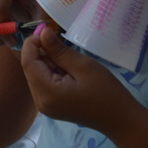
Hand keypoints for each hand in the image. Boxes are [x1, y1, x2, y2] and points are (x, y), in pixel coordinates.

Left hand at [19, 27, 137, 130]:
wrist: (119, 118)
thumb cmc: (105, 91)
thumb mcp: (82, 65)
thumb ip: (59, 50)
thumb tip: (42, 33)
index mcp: (47, 93)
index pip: (28, 63)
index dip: (32, 43)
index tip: (46, 29)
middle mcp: (40, 102)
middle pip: (30, 69)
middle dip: (41, 53)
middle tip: (61, 44)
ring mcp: (45, 107)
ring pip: (36, 75)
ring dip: (47, 63)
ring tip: (69, 62)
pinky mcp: (51, 107)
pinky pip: (43, 84)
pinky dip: (51, 73)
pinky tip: (67, 72)